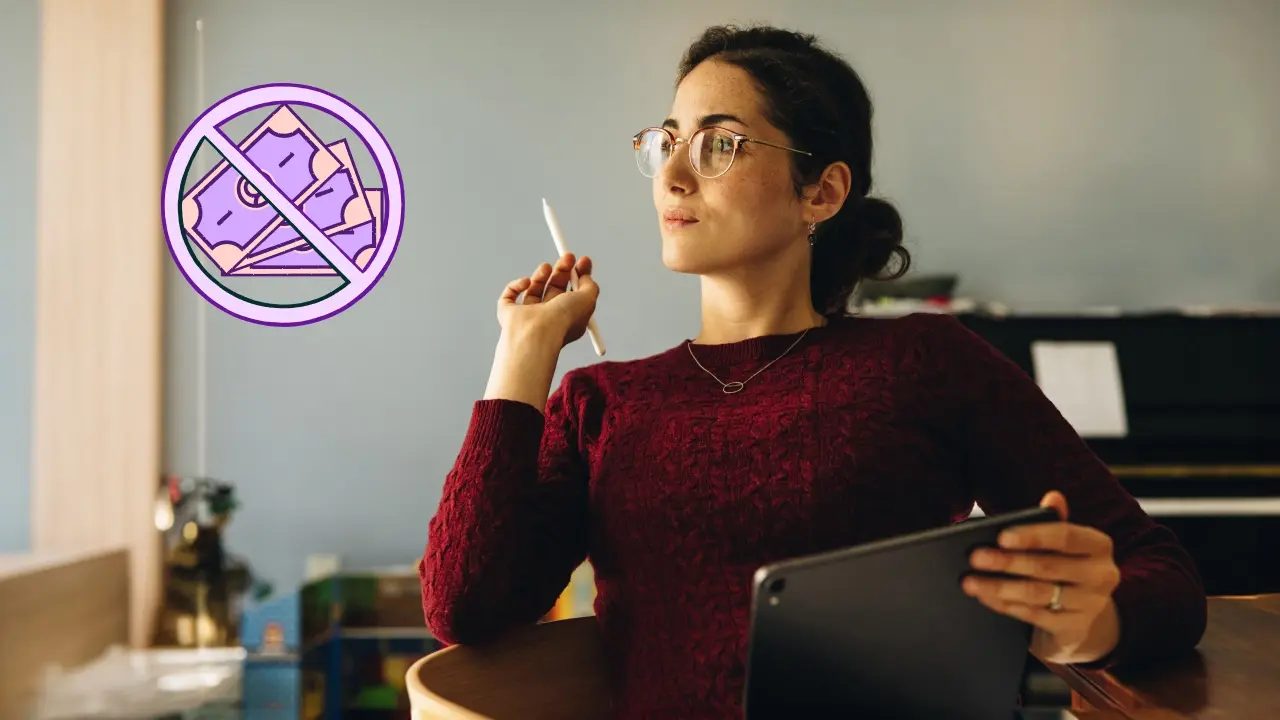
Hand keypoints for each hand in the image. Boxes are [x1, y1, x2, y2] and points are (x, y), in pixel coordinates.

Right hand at [497, 253, 598, 348]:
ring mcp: (527, 317)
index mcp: (568, 319)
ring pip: (533, 290)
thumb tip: (585, 275)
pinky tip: (525, 282)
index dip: (578, 276)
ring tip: (546, 267)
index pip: (574, 294)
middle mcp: (548, 319)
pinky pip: (509, 295)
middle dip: (562, 271)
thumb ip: (589, 285)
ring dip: (541, 275)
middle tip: (567, 257)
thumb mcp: (588, 299)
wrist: (538, 332)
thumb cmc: (563, 320)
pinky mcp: (508, 314)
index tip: (582, 260)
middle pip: (555, 289)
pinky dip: (516, 284)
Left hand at [963, 491, 1122, 664]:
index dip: (1033, 536)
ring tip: (970, 581)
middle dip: (1007, 562)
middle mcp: (1102, 575)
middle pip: (1048, 566)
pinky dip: (1006, 605)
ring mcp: (1091, 604)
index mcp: (1099, 545)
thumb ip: (1054, 521)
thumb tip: (1054, 497)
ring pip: (1038, 593)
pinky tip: (985, 597)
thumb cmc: (1064, 568)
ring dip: (999, 587)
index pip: (1066, 536)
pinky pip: (1034, 615)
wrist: (1081, 618)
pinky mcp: (1075, 628)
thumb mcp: (1063, 545)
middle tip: (975, 558)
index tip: (1001, 536)